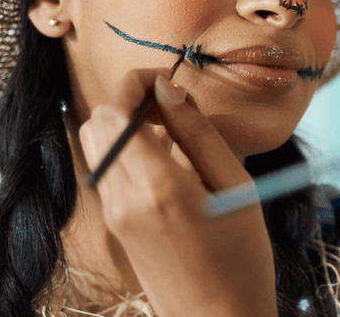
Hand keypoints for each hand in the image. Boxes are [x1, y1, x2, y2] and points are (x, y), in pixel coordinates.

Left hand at [78, 69, 276, 316]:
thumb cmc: (243, 258)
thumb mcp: (235, 186)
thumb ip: (198, 133)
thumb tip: (169, 89)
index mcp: (156, 186)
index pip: (115, 111)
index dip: (136, 82)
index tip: (170, 80)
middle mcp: (122, 199)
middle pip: (97, 123)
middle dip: (128, 100)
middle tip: (173, 105)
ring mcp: (113, 215)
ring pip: (97, 145)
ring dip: (128, 125)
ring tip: (176, 132)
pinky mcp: (116, 226)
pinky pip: (108, 171)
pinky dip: (128, 151)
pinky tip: (169, 161)